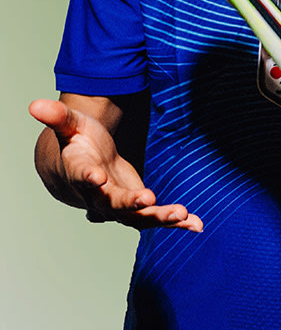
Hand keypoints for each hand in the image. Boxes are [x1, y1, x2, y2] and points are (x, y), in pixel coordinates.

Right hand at [29, 99, 202, 232]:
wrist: (83, 169)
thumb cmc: (78, 144)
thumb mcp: (70, 126)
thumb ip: (58, 117)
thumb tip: (35, 104)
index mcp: (80, 173)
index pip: (82, 177)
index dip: (88, 178)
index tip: (95, 177)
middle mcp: (98, 195)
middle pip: (113, 204)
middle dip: (131, 203)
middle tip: (149, 199)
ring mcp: (118, 205)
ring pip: (138, 217)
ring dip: (160, 217)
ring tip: (182, 215)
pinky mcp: (137, 208)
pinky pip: (155, 218)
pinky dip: (176, 223)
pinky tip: (197, 225)